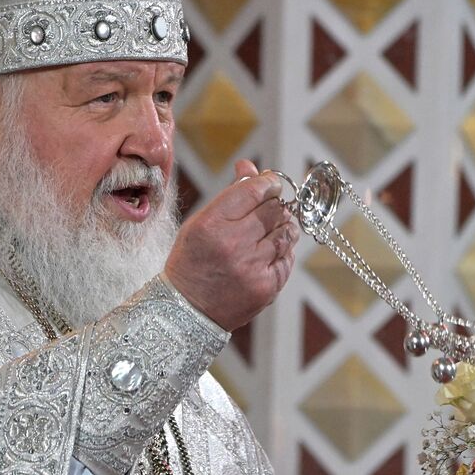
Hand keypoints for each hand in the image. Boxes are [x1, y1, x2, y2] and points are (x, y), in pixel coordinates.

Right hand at [164, 159, 298, 331]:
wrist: (186, 309)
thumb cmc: (193, 260)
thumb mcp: (201, 222)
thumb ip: (230, 194)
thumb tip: (250, 166)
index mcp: (212, 224)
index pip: (253, 190)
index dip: (268, 182)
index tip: (271, 183)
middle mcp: (234, 244)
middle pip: (274, 209)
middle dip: (275, 204)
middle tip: (269, 208)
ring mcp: (253, 267)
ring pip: (286, 232)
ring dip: (283, 226)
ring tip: (269, 230)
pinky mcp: (267, 286)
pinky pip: (288, 257)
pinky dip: (283, 250)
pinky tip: (269, 251)